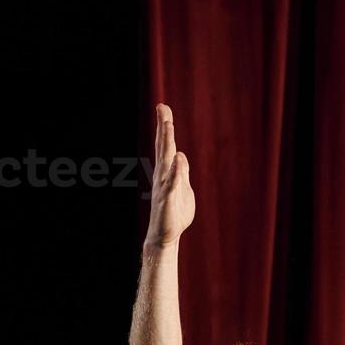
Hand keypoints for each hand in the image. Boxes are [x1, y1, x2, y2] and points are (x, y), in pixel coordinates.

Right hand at [144, 103, 194, 248]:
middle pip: (163, 147)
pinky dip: (175, 170)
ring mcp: (164, 186)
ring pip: (165, 161)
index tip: (162, 107)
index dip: (164, 127)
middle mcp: (162, 175)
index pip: (166, 145)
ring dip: (166, 143)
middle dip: (163, 127)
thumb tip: (181, 156)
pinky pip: (172, 183)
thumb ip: (182, 173)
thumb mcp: (183, 189)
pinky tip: (178, 157)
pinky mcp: (168, 199)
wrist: (165, 236)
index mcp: (167, 172)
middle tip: (162, 107)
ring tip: (167, 125)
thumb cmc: (175, 214)